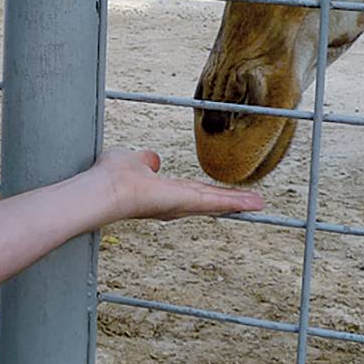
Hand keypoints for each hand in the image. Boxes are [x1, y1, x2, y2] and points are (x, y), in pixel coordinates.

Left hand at [93, 148, 264, 222]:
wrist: (106, 189)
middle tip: (251, 203)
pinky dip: (237, 202)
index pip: (189, 193)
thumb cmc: (110, 176)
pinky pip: (217, 202)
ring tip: (258, 203)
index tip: (222, 195)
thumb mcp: (132, 161)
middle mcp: (173, 202)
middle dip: (230, 201)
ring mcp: (181, 204)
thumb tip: (152, 159)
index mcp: (162, 193)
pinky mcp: (188, 202)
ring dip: (238, 202)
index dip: (206, 194)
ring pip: (215, 202)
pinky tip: (255, 203)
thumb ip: (144, 161)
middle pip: (208, 200)